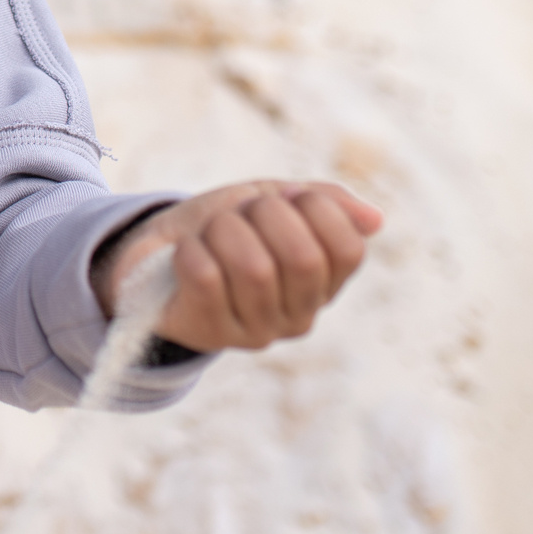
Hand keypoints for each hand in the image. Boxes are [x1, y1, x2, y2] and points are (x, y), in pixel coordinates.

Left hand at [95, 180, 382, 352]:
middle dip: (264, 215)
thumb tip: (375, 220)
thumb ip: (323, 203)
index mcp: (324, 282)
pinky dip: (192, 250)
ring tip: (211, 231)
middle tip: (240, 213)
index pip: (348, 248)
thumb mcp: (272, 201)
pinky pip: (206, 278)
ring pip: (253, 267)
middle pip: (302, 257)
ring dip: (223, 230)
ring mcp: (257, 332)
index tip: (282, 199)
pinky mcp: (210, 334)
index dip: (312, 208)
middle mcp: (299, 315)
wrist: (157, 251)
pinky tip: (186, 252)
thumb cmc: (223, 226)